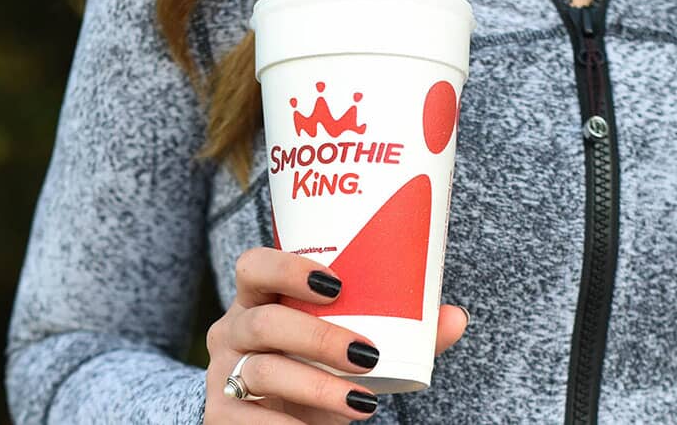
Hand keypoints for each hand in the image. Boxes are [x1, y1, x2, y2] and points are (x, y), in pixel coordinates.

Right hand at [203, 247, 468, 424]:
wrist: (275, 420)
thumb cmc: (314, 369)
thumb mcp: (348, 349)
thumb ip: (399, 333)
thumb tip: (456, 317)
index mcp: (260, 298)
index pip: (254, 266)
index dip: (286, 267)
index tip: (336, 284)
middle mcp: (234, 330)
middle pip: (263, 322)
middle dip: (316, 337)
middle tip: (366, 353)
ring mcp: (223, 373)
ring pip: (262, 372)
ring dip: (316, 387)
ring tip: (363, 403)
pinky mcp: (221, 415)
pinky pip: (249, 420)